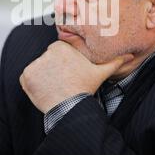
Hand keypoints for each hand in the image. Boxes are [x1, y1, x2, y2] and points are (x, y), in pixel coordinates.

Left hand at [19, 41, 133, 112]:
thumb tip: (128, 55)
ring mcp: (34, 64)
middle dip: (52, 69)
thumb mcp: (101, 72)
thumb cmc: (84, 88)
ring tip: (55, 86)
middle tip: (62, 81)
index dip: (63, 64)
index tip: (68, 73)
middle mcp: (46, 52)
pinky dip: (33, 84)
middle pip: (47, 60)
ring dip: (43, 77)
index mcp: (61, 47)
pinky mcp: (26, 76)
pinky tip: (45, 89)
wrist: (70, 107)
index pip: (58, 52)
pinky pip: (27, 78)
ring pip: (38, 69)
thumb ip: (113, 61)